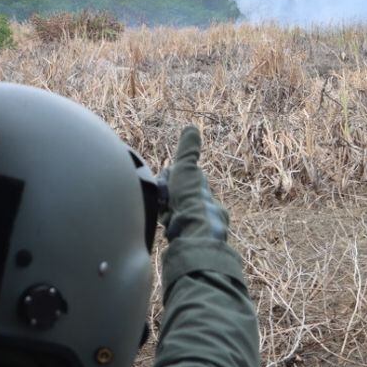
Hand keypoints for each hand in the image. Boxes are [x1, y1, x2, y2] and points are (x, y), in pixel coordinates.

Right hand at [160, 125, 229, 241]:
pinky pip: (171, 229)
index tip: (166, 185)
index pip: (179, 180)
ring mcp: (195, 223)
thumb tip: (192, 127)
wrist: (194, 229)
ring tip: (165, 215)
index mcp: (201, 190)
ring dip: (166, 213)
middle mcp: (202, 206)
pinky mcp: (188, 238)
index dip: (168, 180)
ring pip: (172, 214)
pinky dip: (167, 227)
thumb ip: (188, 151)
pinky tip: (166, 228)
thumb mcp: (186, 168)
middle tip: (164, 201)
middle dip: (166, 199)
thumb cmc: (189, 197)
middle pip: (174, 198)